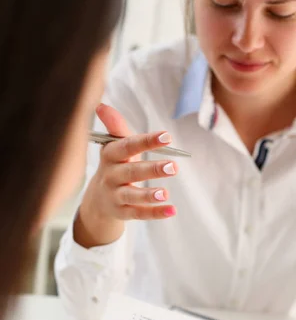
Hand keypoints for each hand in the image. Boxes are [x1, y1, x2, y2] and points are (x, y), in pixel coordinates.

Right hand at [75, 103, 178, 247]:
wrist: (99, 198)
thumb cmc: (116, 165)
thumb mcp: (115, 146)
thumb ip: (116, 127)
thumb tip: (101, 105)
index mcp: (110, 155)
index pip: (127, 146)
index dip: (146, 141)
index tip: (167, 136)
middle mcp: (111, 176)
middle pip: (131, 172)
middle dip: (152, 169)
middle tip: (173, 167)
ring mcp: (115, 195)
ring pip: (132, 195)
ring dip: (148, 194)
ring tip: (165, 193)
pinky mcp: (122, 212)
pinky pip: (139, 213)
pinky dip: (155, 213)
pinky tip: (171, 210)